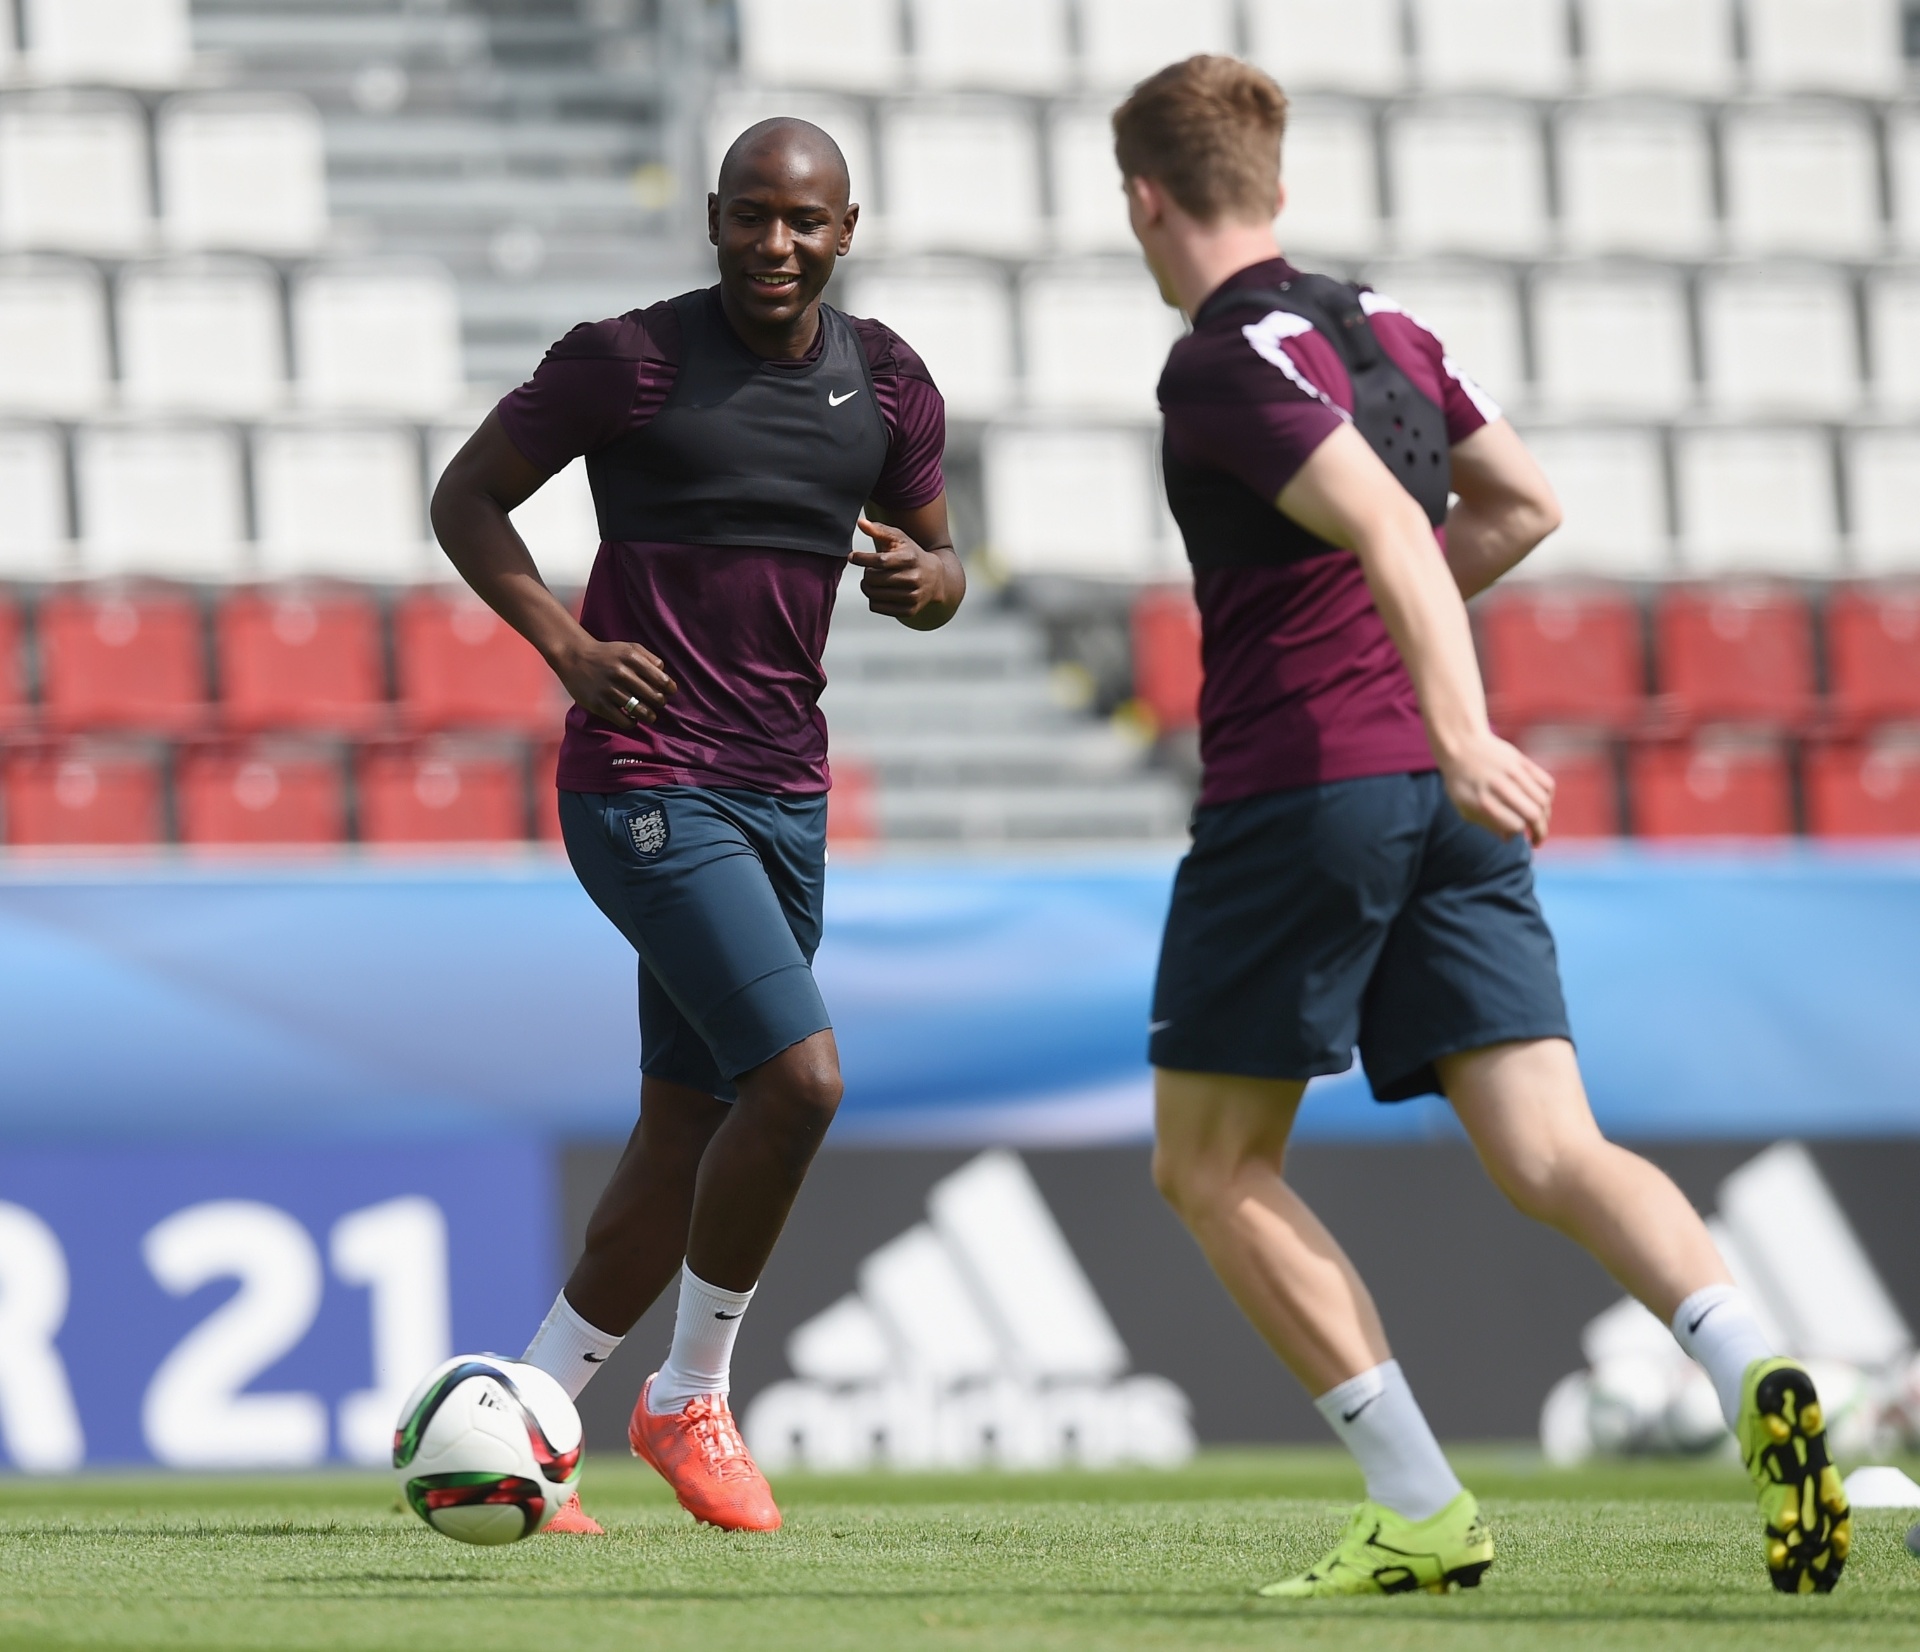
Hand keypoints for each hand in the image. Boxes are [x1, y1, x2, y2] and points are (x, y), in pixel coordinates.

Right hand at [552, 635, 675, 727]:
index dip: (669, 689)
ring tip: (649, 715)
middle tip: (657, 703)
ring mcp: (609, 690)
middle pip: (654, 697)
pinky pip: (624, 721)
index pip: (662, 680)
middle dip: (660, 703)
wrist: (574, 656)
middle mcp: (621, 673)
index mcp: (631, 658)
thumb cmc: (607, 654)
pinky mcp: (598, 704)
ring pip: (641, 711)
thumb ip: (650, 658)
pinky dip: (632, 723)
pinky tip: (632, 718)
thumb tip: (664, 674)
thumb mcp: (629, 647)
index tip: (668, 692)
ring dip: (649, 715)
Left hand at [850, 516, 956, 626]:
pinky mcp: (909, 611)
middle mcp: (913, 578)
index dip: (861, 558)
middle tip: (869, 570)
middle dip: (866, 573)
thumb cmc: (911, 554)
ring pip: (873, 594)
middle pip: (873, 579)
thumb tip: (860, 522)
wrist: (936, 578)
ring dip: (867, 586)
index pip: (879, 561)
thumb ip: (879, 530)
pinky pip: (877, 607)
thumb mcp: (899, 539)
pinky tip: (880, 592)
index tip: (852, 556)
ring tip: (873, 580)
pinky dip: (873, 599)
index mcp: (910, 558)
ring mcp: (912, 597)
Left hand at [1438, 731, 1554, 845]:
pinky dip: (1548, 796)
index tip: (1516, 835)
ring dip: (1545, 815)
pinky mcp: (1523, 762)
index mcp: (1483, 802)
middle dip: (1539, 831)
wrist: (1461, 744)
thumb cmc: (1461, 781)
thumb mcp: (1464, 807)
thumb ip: (1487, 824)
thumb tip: (1509, 840)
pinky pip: (1547, 783)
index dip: (1518, 834)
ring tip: (1538, 821)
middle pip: (1534, 815)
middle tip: (1537, 839)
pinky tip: (1540, 802)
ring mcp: (1514, 773)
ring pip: (1544, 801)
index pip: (1515, 826)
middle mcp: (1501, 788)